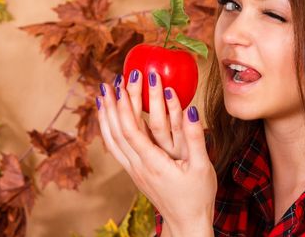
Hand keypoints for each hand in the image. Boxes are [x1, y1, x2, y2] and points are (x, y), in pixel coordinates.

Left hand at [96, 70, 216, 234]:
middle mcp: (138, 166)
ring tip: (102, 95)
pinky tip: (109, 118)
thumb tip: (191, 110)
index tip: (127, 82)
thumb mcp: (202, 166)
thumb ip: (195, 137)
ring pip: (111, 140)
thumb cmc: (197, 196)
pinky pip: (115, 147)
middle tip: (111, 81)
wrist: (186, 223)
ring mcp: (133, 170)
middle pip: (117, 131)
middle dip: (112, 104)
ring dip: (105, 116)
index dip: (126, 104)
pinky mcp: (134, 172)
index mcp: (153, 163)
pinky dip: (108, 129)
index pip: (131, 130)